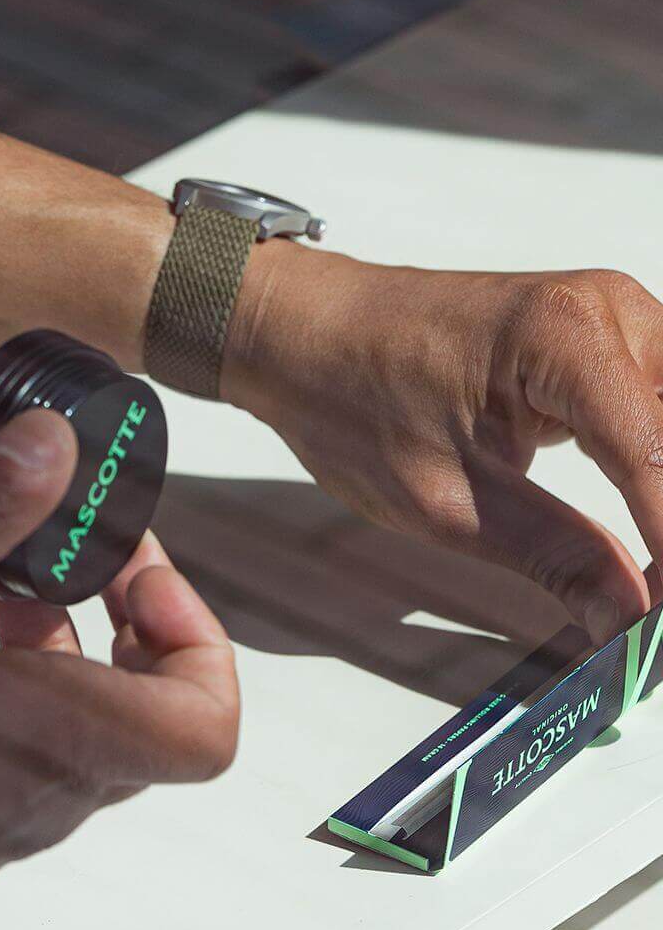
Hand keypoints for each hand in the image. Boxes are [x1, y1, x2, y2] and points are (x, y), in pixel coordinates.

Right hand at [0, 411, 236, 929]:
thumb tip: (54, 449)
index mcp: (48, 740)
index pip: (206, 725)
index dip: (199, 641)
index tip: (140, 576)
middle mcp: (38, 797)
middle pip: (147, 713)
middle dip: (125, 617)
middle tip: (74, 551)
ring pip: (83, 732)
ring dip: (66, 647)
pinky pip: (24, 757)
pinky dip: (17, 689)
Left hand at [226, 247, 662, 643]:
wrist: (303, 335)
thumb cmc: (350, 398)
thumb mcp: (450, 501)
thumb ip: (555, 557)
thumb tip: (629, 618)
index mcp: (565, 338)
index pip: (662, 459)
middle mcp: (606, 311)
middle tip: (656, 607)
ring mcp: (609, 318)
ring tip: (654, 578)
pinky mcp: (598, 340)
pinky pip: (657, 408)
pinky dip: (661, 471)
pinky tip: (651, 529)